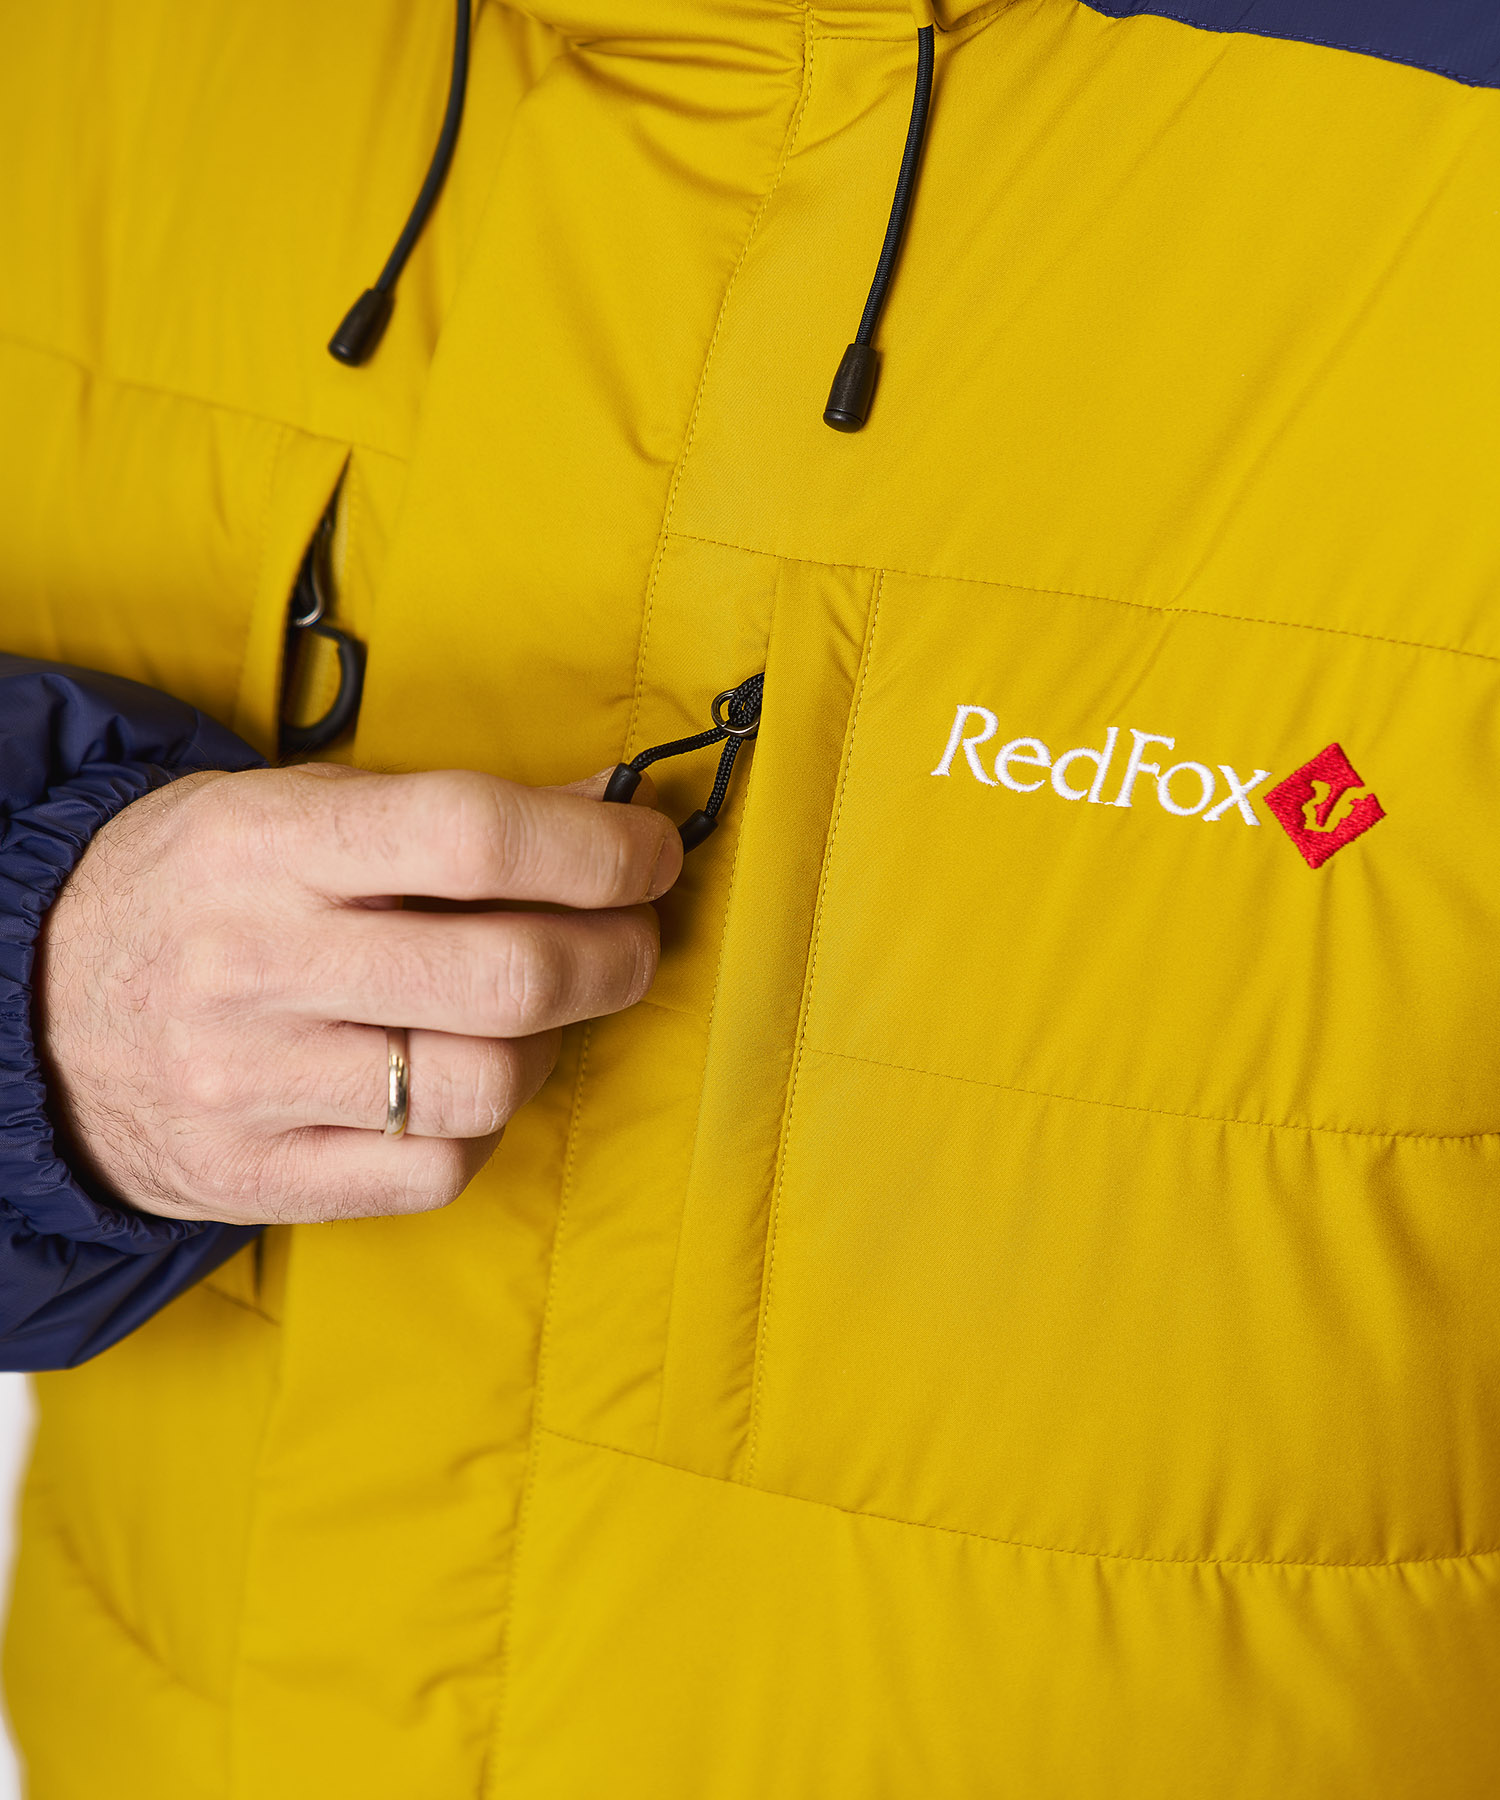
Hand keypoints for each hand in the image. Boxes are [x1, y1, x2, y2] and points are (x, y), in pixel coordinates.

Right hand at [36, 763, 680, 1224]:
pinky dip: (488, 1124)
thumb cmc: (205, 891)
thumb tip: (610, 807)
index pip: (469, 836)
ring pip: (488, 1086)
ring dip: (556, 1043)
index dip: (595, 849)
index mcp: (268, 844)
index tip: (652, 852)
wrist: (36, 1009)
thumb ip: (450, 813)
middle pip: (504, 978)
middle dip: (616, 955)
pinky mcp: (255, 1177)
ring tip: (541, 1011)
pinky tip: (470, 1078)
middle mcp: (254, 964)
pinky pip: (437, 1170)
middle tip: (634, 937)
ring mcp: (250, 1084)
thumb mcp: (298, 812)